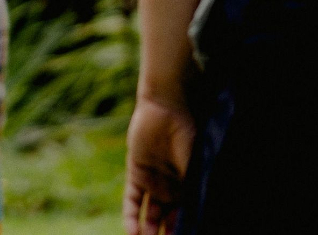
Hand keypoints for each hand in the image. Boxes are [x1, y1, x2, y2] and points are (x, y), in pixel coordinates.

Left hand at [124, 94, 194, 234]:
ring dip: (146, 231)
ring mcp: (152, 182)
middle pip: (166, 221)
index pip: (184, 220)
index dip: (182, 231)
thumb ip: (195, 192)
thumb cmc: (187, 136)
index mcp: (189, 190)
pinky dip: (131, 215)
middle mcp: (170, 189)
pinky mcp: (136, 172)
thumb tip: (200, 215)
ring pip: (148, 214)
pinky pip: (132, 198)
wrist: (167, 109)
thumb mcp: (195, 169)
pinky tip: (131, 231)